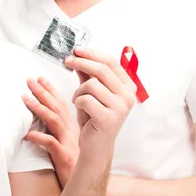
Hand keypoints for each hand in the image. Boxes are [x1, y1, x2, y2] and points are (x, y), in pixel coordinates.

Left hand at [22, 76, 78, 188]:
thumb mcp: (68, 141)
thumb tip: (46, 116)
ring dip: (39, 108)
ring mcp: (67, 143)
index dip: (50, 89)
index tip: (40, 78)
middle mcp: (70, 131)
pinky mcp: (63, 156)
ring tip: (25, 99)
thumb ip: (58, 128)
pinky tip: (28, 134)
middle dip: (43, 92)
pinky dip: (39, 138)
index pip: (61, 103)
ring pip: (54, 121)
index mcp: (71, 127)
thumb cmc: (75, 163)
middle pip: (57, 107)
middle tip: (31, 80)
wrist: (87, 181)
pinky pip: (51, 144)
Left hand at [64, 46, 136, 165]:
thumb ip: (88, 74)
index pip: (111, 62)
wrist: (96, 145)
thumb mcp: (92, 92)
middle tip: (67, 60)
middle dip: (81, 62)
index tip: (77, 50)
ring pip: (91, 84)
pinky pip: (86, 99)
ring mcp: (120, 108)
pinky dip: (78, 101)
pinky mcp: (108, 118)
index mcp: (128, 87)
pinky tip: (80, 108)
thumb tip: (79, 55)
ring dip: (78, 90)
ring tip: (78, 99)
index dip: (92, 53)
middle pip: (101, 69)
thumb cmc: (94, 118)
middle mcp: (128, 96)